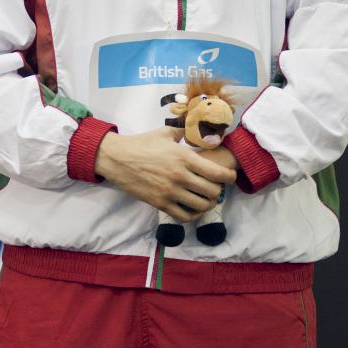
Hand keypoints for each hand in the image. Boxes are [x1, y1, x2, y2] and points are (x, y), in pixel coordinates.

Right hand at [94, 128, 235, 221]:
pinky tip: (192, 208)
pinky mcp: (160, 203)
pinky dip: (193, 214)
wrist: (117, 158)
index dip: (229, 177)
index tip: (230, 177)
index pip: (217, 173)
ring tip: (205, 198)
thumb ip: (184, 132)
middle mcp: (180, 176)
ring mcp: (170, 192)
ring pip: (201, 206)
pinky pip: (184, 216)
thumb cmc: (142, 143)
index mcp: (184, 157)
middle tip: (215, 187)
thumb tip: (196, 131)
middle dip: (218, 191)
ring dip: (207, 203)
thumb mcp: (165, 133)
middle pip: (212, 192)